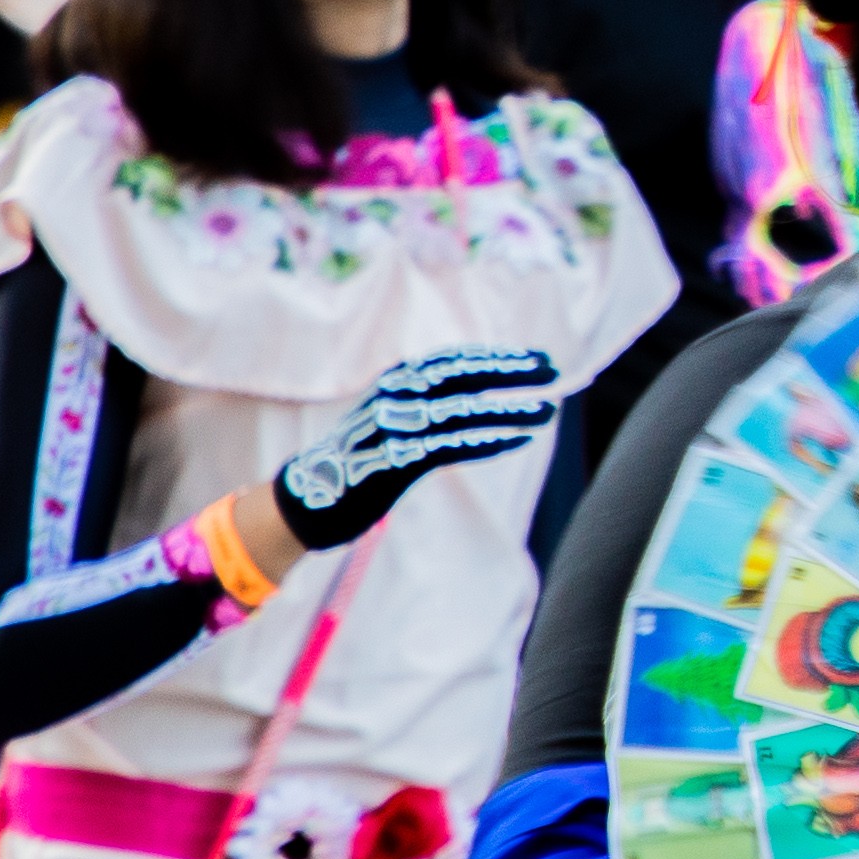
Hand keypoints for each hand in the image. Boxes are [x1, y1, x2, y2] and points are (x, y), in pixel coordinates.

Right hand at [271, 345, 560, 550]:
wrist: (306, 502)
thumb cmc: (357, 462)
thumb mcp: (391, 420)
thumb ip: (425, 402)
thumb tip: (472, 393)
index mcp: (394, 383)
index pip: (453, 361)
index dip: (495, 356)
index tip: (533, 357)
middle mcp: (393, 398)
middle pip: (461, 376)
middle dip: (510, 370)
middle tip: (552, 368)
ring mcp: (393, 430)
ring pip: (461, 411)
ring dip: (509, 410)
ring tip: (547, 410)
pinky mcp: (394, 463)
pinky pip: (449, 447)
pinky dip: (487, 440)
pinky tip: (519, 438)